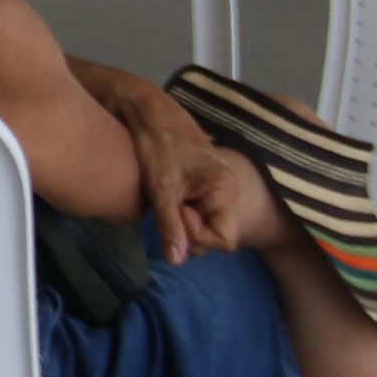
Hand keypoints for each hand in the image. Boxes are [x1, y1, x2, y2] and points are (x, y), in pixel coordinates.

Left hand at [147, 143, 267, 267]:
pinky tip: (168, 199)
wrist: (149, 114)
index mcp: (224, 191)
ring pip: (203, 225)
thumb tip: (177, 263)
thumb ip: (171, 226)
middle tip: (169, 206)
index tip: (178, 213)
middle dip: (189, 231)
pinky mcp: (202, 187)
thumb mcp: (161, 189)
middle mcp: (226, 192)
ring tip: (168, 200)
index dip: (199, 236)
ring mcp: (215, 190)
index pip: (224, 239)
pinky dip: (181, 212)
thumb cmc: (158, 147)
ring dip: (183, 222)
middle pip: (213, 236)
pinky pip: (197, 212)